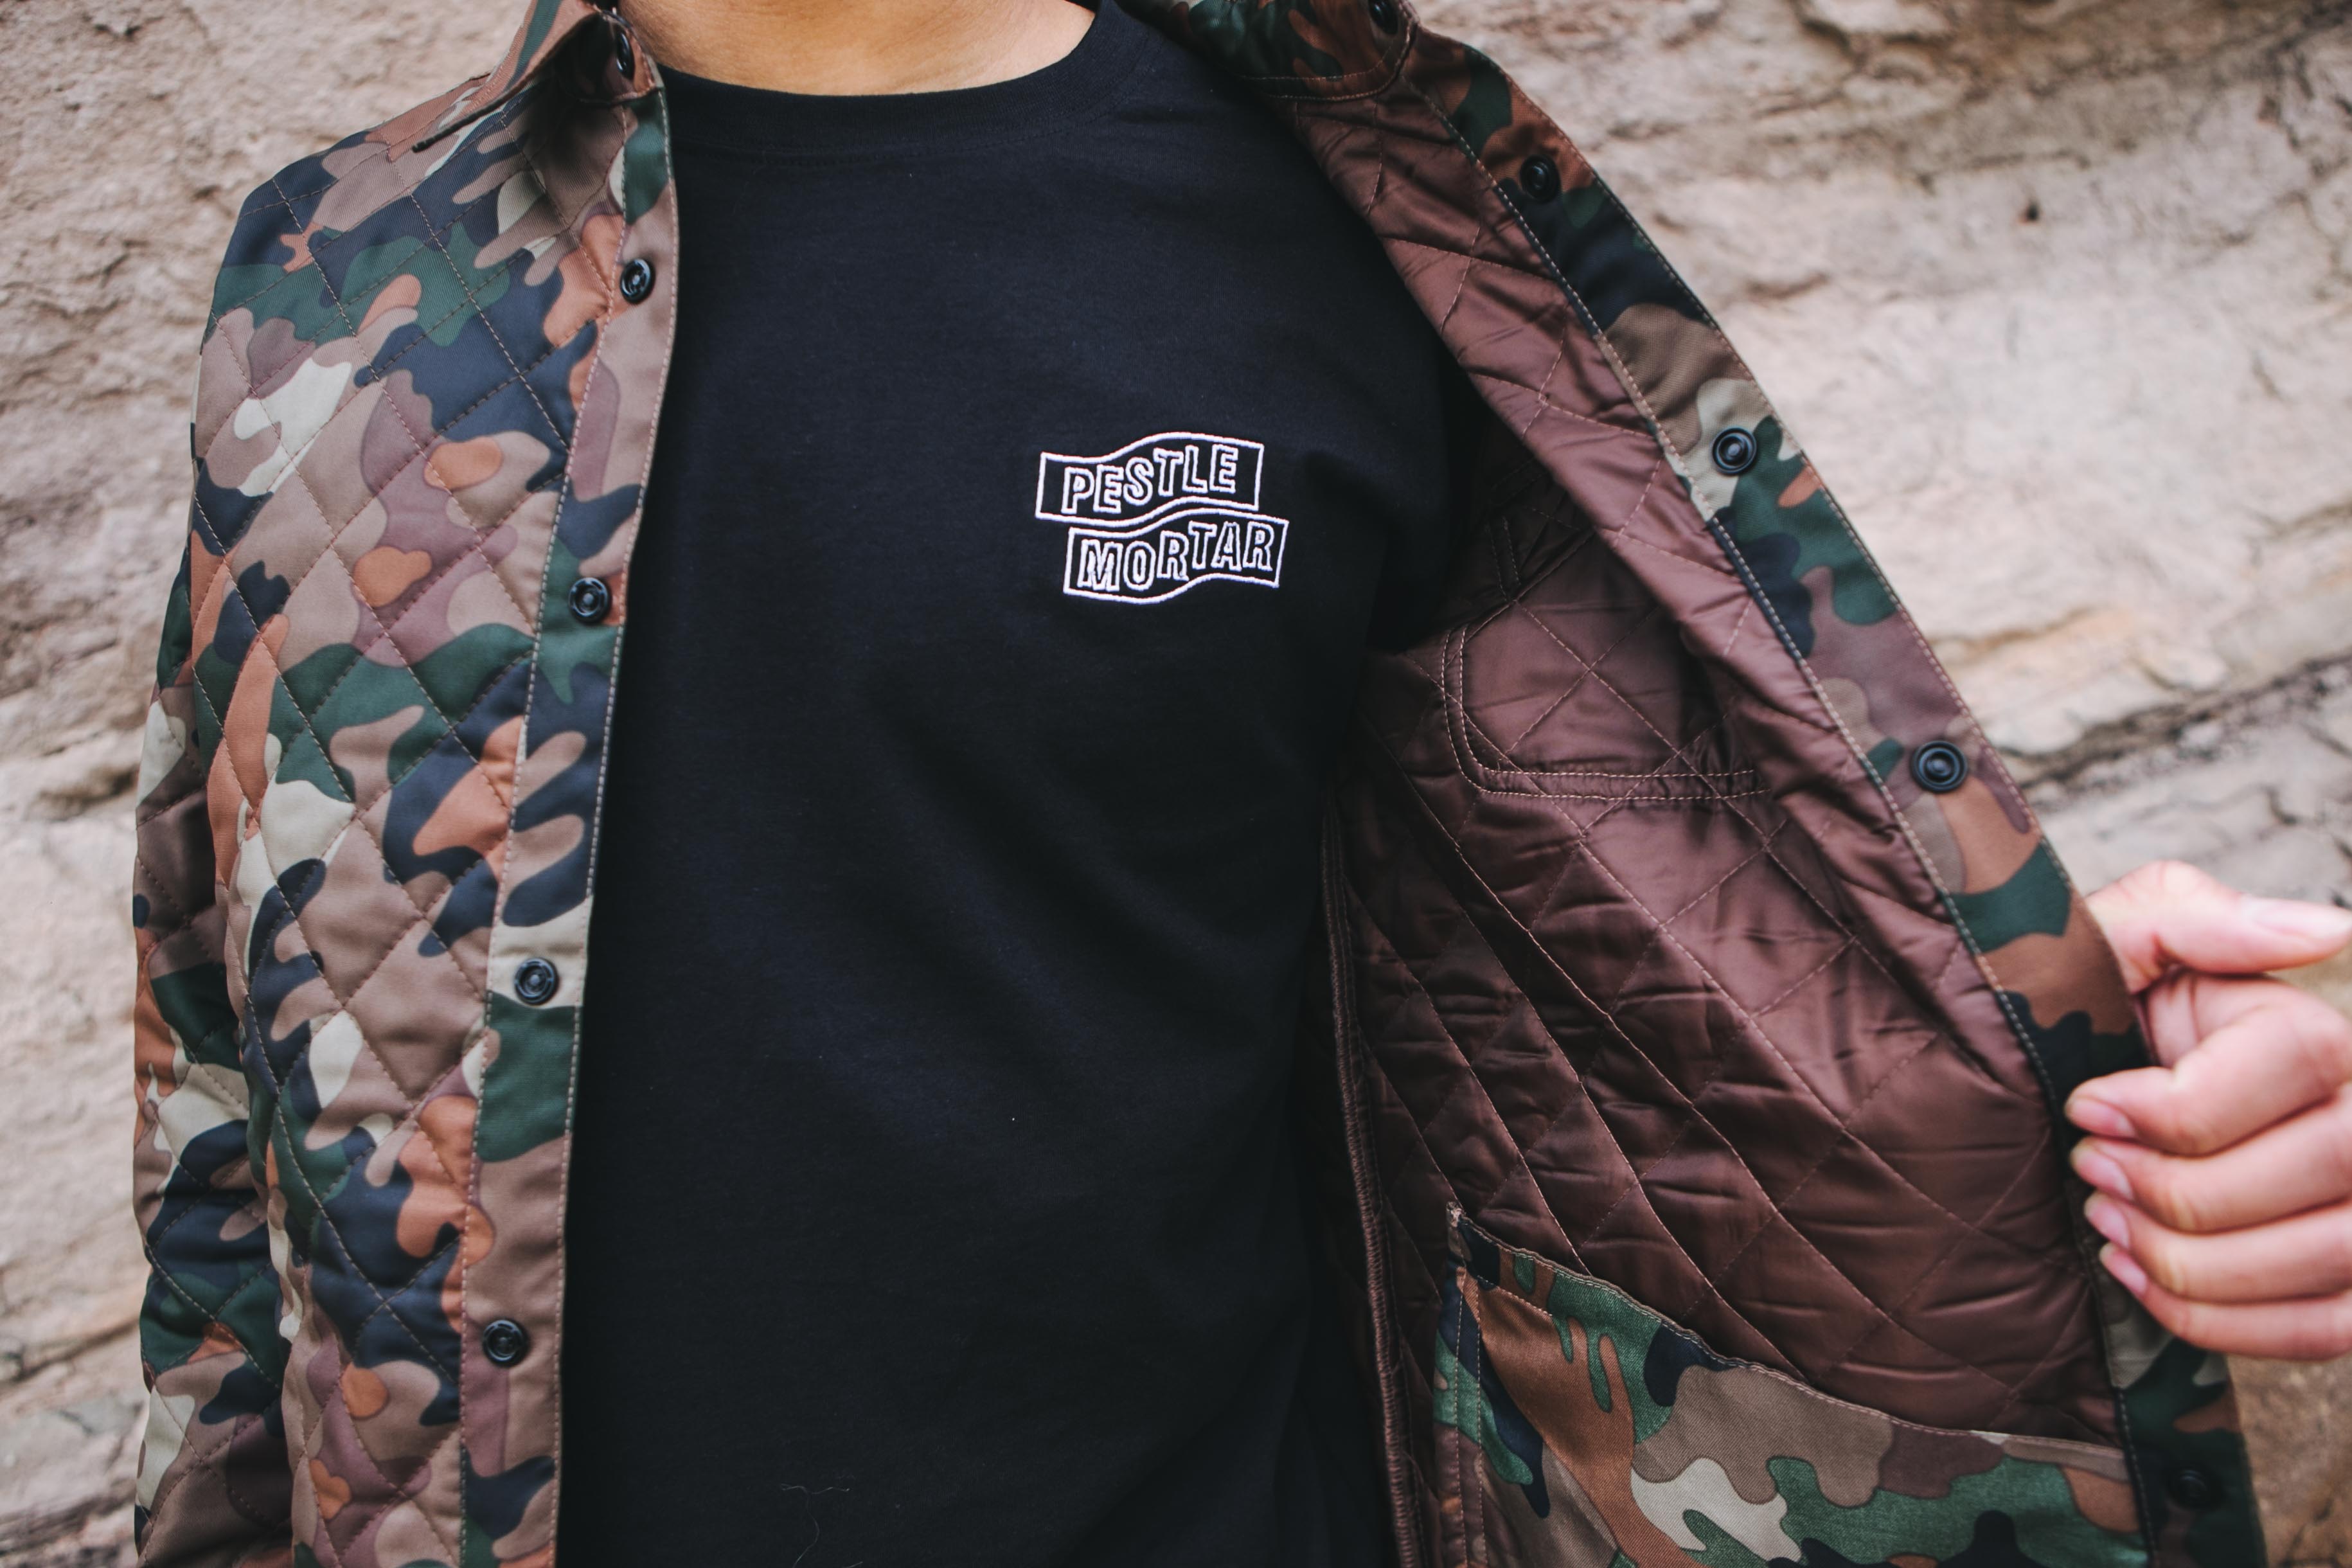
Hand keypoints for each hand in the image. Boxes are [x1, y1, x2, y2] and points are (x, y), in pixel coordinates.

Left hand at [2062, 861, 2351, 1358]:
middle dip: (2183, 1190)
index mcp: (2315, 1019)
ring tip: (2109, 1226)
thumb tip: (2327, 930)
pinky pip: (2327, 1327)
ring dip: (2196, 1260)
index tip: (2090, 1109)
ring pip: (2331, 1255)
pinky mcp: (2350, 1281)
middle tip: (2092, 1177)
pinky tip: (2141, 1281)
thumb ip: (2185, 916)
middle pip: (2329, 1163)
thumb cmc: (2089, 1020)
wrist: (2064, 1108)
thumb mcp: (2109, 946)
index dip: (2182, 1103)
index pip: (2301, 1057)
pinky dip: (2222, 1321)